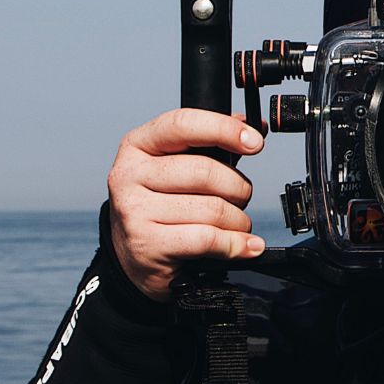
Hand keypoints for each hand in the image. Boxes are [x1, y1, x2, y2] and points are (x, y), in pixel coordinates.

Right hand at [107, 108, 264, 301]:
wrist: (134, 260)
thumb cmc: (161, 207)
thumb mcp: (176, 168)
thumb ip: (212, 144)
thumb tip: (254, 127)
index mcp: (136, 146)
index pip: (183, 124)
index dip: (224, 129)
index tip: (254, 142)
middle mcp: (129, 174)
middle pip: (205, 172)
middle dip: (238, 187)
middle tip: (241, 197)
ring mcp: (135, 211)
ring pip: (212, 209)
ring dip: (238, 220)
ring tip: (236, 224)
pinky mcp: (148, 245)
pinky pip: (207, 238)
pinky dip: (235, 244)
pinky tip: (245, 245)